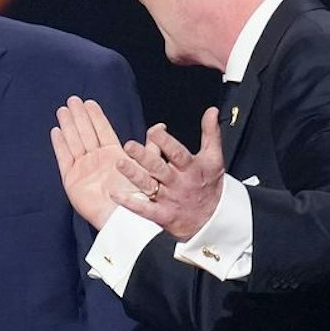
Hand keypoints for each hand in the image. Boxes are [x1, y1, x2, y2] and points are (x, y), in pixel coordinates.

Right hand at [51, 97, 138, 228]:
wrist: (123, 219)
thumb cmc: (137, 198)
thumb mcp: (147, 168)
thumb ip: (150, 148)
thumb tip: (160, 126)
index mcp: (113, 155)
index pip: (102, 130)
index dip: (95, 116)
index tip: (89, 102)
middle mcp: (97, 160)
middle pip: (86, 133)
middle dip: (79, 116)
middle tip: (73, 100)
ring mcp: (83, 169)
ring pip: (74, 142)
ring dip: (68, 126)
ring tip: (63, 110)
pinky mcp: (72, 181)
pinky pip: (64, 159)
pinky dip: (60, 145)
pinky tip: (56, 131)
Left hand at [110, 108, 227, 239]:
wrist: (212, 219)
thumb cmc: (210, 185)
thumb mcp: (214, 158)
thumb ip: (211, 133)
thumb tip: (211, 110)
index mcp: (191, 168)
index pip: (178, 153)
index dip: (167, 143)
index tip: (155, 131)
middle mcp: (178, 183)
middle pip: (159, 168)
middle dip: (144, 157)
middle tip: (129, 145)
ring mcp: (169, 199)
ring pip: (149, 186)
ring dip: (133, 175)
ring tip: (119, 164)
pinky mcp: (162, 215)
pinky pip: (144, 209)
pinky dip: (130, 203)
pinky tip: (115, 194)